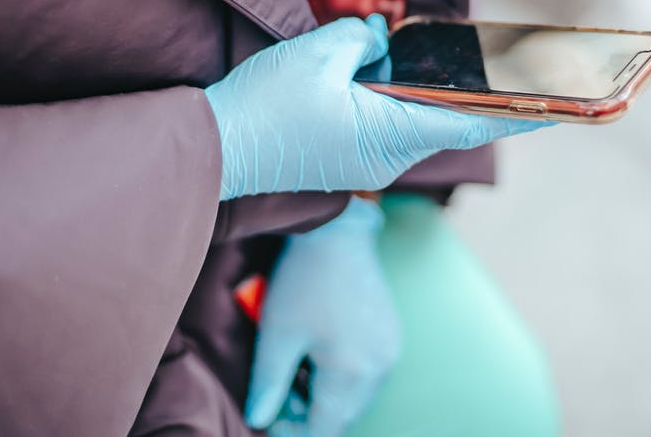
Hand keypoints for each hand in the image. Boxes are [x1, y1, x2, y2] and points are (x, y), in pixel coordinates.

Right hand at [207, 15, 546, 200]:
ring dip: (422, 89)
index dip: (519, 113)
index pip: (471, 122)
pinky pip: (382, 123)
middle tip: (502, 68)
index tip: (559, 107)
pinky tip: (377, 69)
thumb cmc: (263, 107)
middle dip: (469, 92)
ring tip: (427, 60)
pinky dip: (391, 97)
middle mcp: (386, 156)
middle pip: (443, 118)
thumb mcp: (315, 54)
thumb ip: (360, 39)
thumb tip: (377, 39)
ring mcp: (364, 161)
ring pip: (410, 118)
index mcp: (390, 134)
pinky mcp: (344, 157)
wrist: (213, 150)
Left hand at [245, 197, 399, 436]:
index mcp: (352, 371)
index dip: (294, 432)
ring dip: (326, 397)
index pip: (325, 429)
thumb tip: (258, 420)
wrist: (339, 232)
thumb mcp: (276, 334)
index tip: (269, 419)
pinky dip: (342, 377)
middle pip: (343, 417)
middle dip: (309, 415)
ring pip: (356, 398)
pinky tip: (317, 354)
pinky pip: (367, 375)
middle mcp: (380, 367)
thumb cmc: (304, 280)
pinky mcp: (392, 336)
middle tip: (276, 393)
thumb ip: (268, 384)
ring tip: (294, 369)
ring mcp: (390, 351)